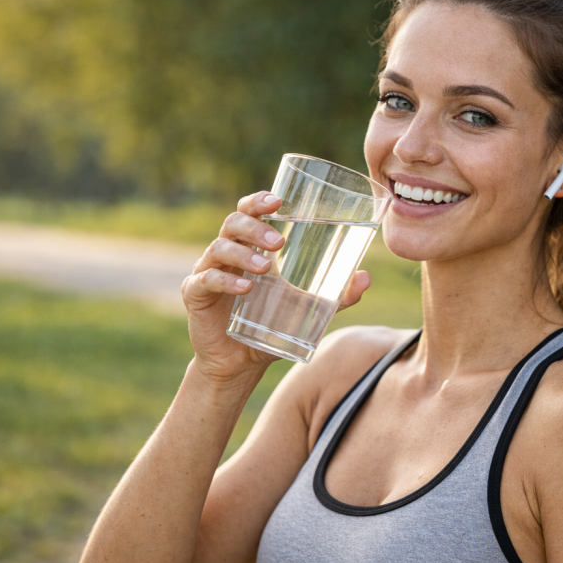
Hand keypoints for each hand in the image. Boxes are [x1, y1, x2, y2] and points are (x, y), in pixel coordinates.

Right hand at [181, 191, 371, 382]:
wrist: (241, 361)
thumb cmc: (273, 324)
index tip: (278, 200)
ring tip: (266, 267)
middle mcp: (227, 253)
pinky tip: (245, 288)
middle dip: (256, 227)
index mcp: (250, 246)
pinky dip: (226, 281)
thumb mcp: (309, 309)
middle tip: (280, 242)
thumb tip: (366, 277)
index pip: (249, 211)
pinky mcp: (195, 295)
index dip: (259, 200)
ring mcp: (207, 271)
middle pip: (233, 223)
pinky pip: (206, 280)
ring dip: (243, 253)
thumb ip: (337, 295)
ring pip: (219, 248)